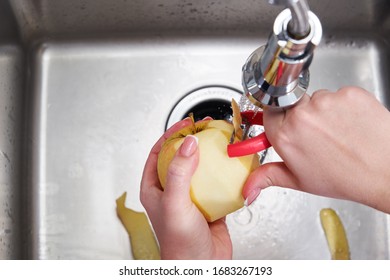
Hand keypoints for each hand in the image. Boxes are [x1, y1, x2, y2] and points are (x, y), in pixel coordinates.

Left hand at [140, 118, 231, 258]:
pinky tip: (232, 166)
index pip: (159, 153)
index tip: (185, 123)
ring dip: (210, 156)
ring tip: (219, 142)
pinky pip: (216, 183)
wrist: (202, 266)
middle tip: (205, 129)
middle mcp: (172, 190)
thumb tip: (188, 144)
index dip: (171, 135)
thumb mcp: (175, 203)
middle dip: (193, 141)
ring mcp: (191, 196)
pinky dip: (224, 174)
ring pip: (200, 169)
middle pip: (181, 157)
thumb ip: (179, 172)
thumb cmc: (180, 244)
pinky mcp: (209, 203)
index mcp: (155, 188)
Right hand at [243, 86, 389, 212]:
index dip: (280, 121)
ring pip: (316, 99)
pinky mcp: (348, 93)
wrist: (387, 171)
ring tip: (338, 132)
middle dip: (301, 117)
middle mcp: (302, 115)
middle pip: (292, 105)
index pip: (268, 113)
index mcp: (285, 136)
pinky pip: (338, 94)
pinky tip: (351, 124)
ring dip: (324, 112)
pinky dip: (343, 107)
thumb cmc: (346, 178)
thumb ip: (267, 177)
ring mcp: (326, 102)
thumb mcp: (299, 181)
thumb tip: (247, 189)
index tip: (287, 125)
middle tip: (318, 135)